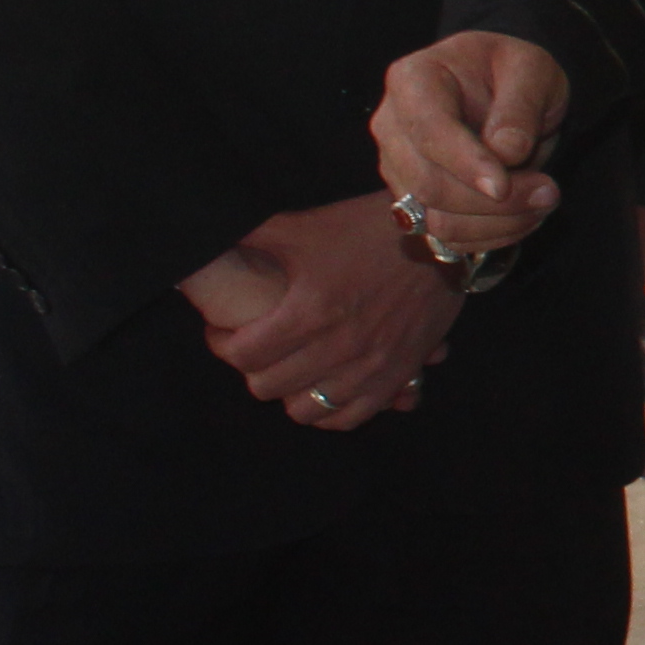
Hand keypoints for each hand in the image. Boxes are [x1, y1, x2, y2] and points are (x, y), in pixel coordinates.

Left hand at [193, 194, 465, 428]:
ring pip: (306, 411)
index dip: (222, 343)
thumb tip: (208, 250)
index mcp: (308, 310)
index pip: (242, 355)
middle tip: (256, 347)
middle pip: (267, 386)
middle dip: (252, 367)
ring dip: (291, 393)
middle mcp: (337, 346)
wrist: (437, 237)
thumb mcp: (304, 227)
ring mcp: (369, 366)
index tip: (225, 331)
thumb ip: (253, 241)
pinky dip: (332, 411)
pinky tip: (325, 390)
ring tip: (291, 372)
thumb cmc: (366, 228)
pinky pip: (352, 417)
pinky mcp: (397, 374)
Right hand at [370, 31, 571, 255]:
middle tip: (549, 191)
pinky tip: (524, 216)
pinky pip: (447, 236)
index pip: (428, 132)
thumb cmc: (515, 72)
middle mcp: (393, 126)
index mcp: (412, 80)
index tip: (504, 185)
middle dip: (494, 201)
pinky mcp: (414, 201)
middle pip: (428, 185)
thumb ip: (520, 106)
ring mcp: (398, 168)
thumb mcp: (531, 70)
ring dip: (498, 223)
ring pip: (436, 220)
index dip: (466, 164)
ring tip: (544, 201)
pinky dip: (491, 235)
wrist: (507, 91)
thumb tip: (506, 153)